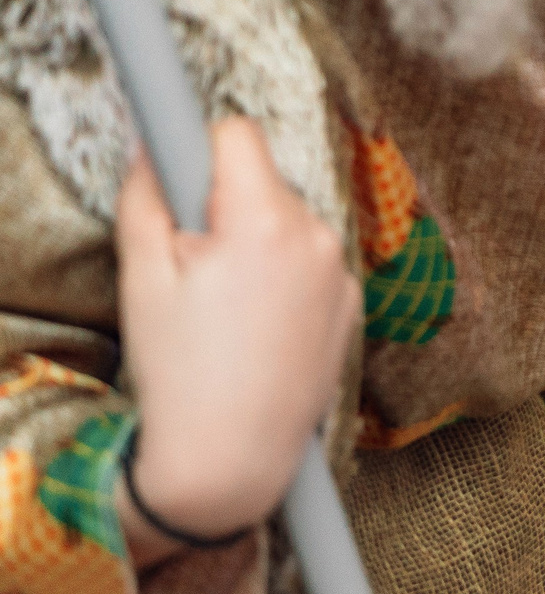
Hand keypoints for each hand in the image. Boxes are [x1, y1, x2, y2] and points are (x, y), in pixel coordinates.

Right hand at [115, 119, 359, 567]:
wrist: (232, 458)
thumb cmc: (179, 371)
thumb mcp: (142, 276)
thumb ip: (146, 196)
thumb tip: (154, 143)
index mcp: (265, 220)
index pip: (236, 134)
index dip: (198, 146)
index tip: (180, 151)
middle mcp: (318, 235)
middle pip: (262, 181)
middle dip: (223, 205)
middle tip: (189, 266)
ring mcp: (342, 271)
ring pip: (287, 223)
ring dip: (254, 243)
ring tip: (223, 309)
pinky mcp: (353, 302)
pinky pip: (309, 263)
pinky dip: (282, 277)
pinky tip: (254, 328)